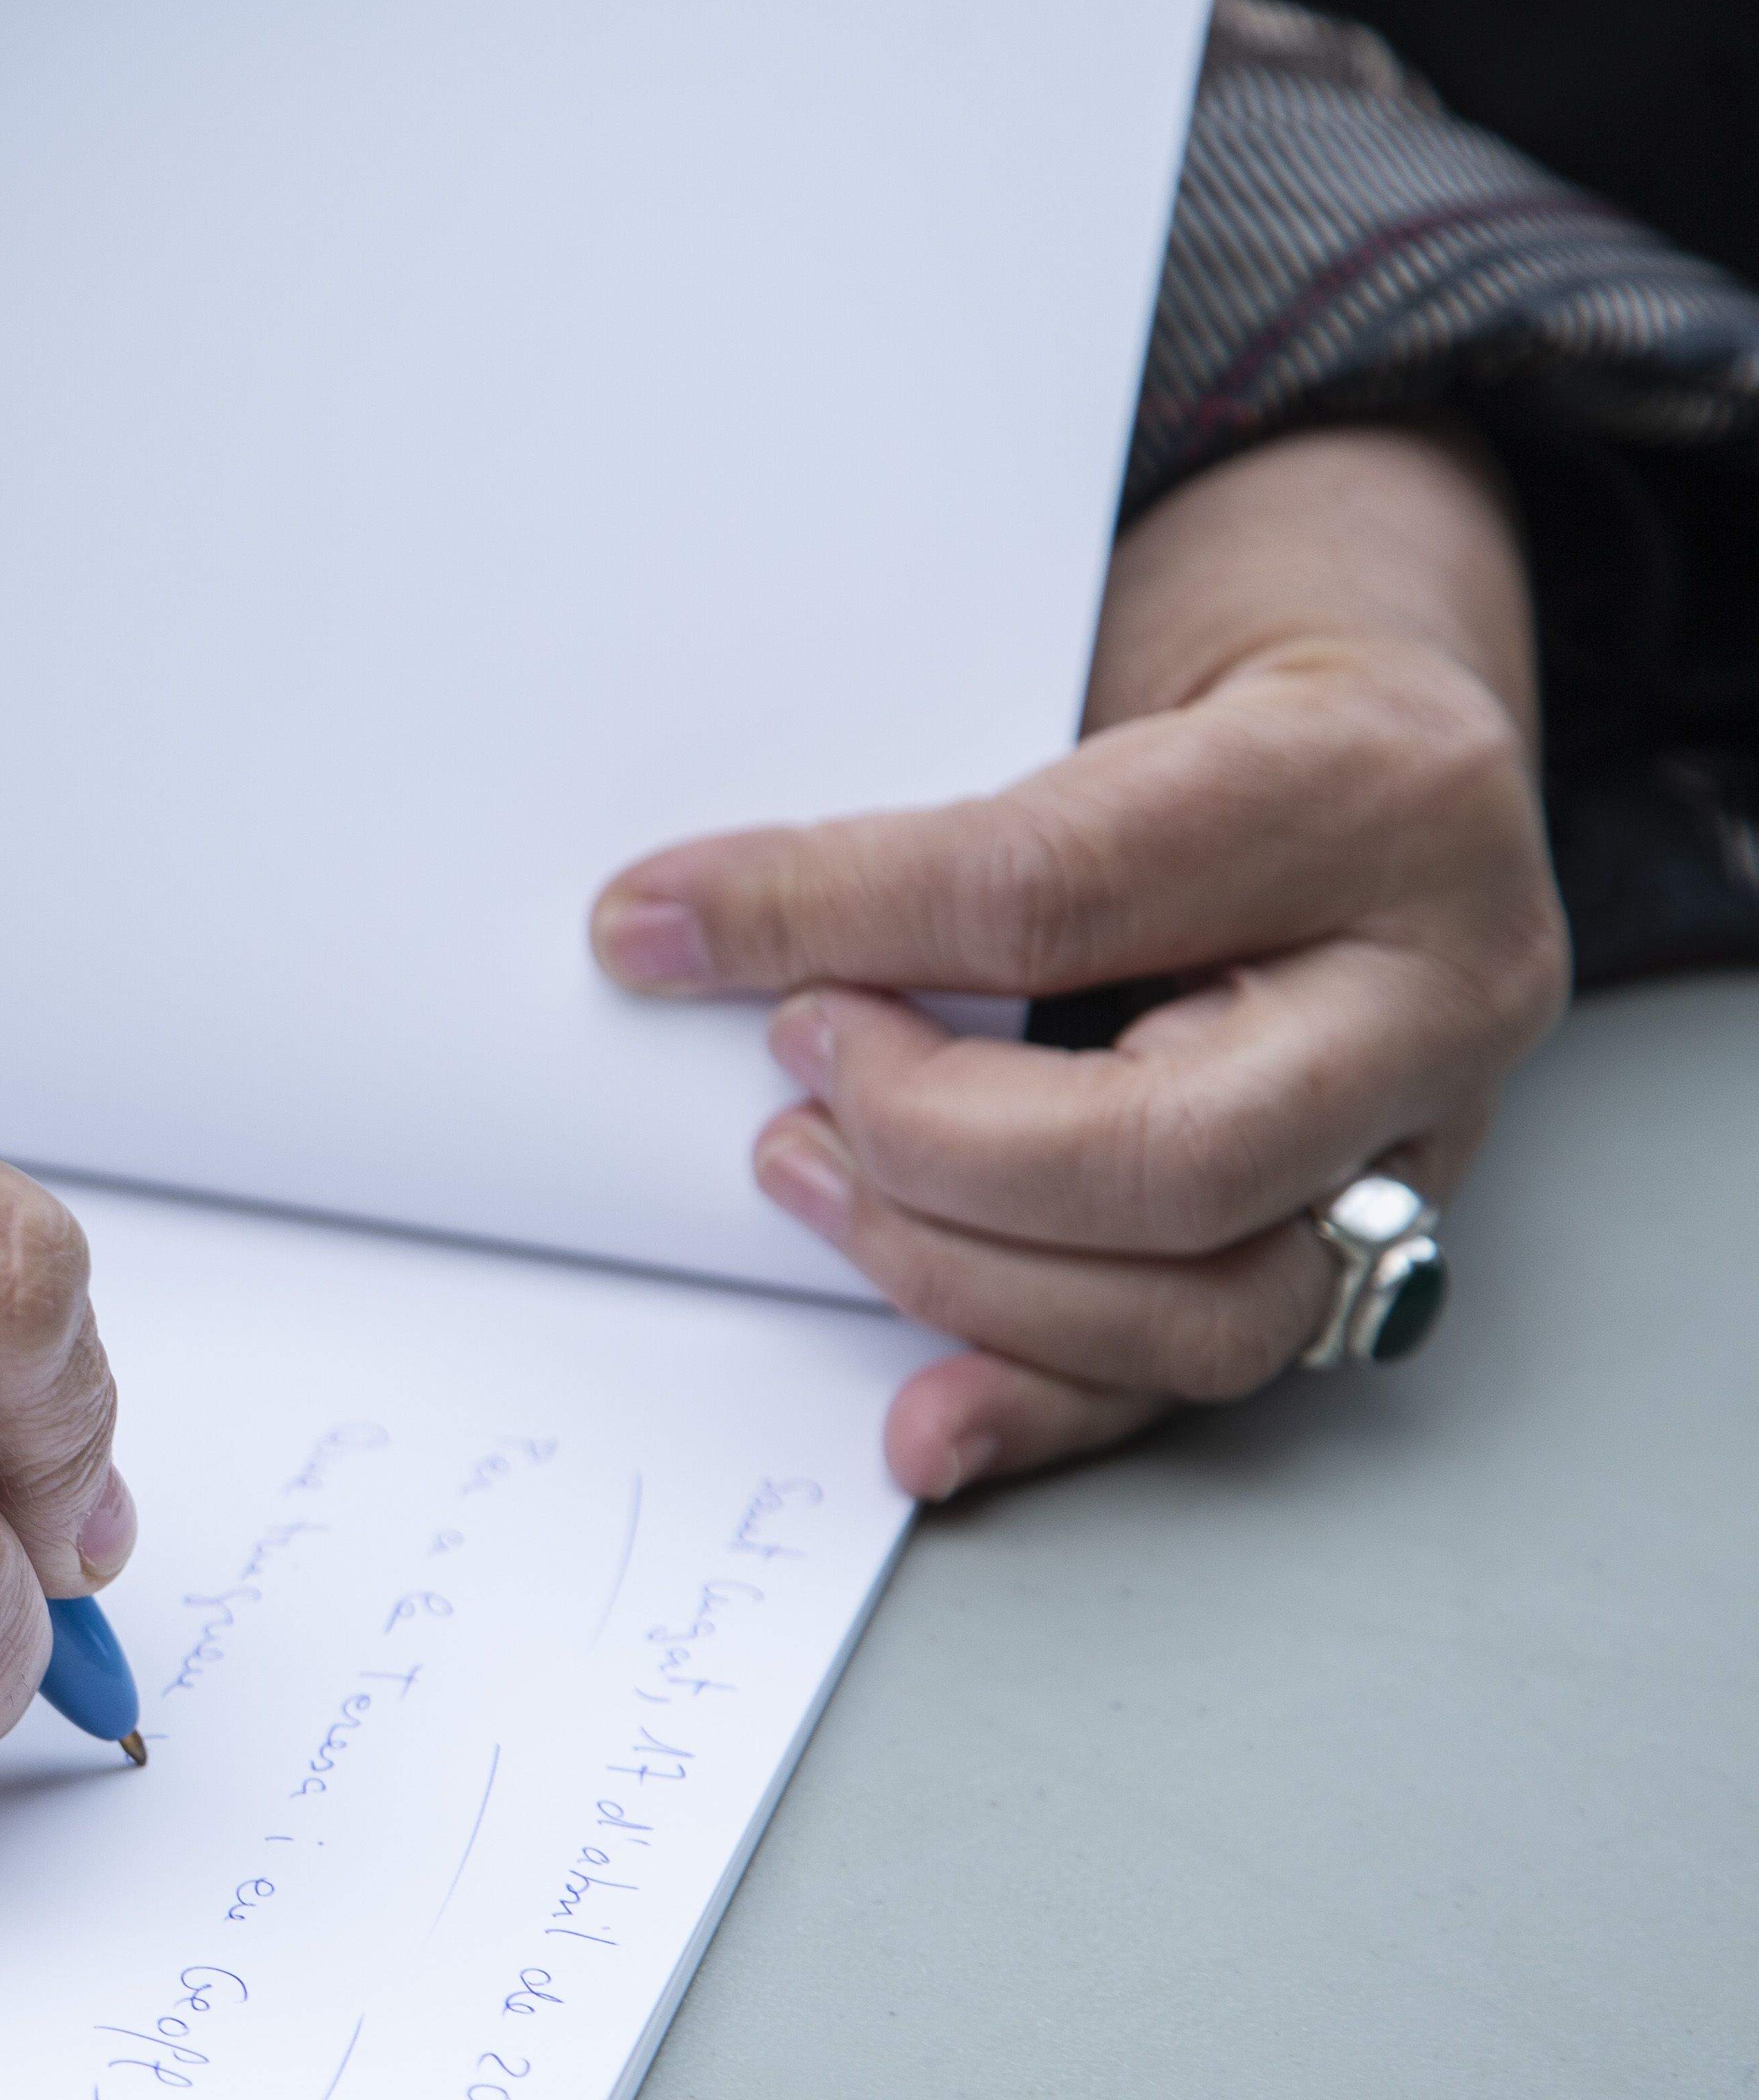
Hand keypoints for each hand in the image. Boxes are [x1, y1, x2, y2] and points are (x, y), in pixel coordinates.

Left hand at [589, 419, 1567, 1495]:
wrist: (1382, 737)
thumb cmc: (1226, 702)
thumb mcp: (1098, 680)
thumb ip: (939, 827)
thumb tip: (673, 932)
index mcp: (1367, 795)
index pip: (1055, 892)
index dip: (829, 920)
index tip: (666, 926)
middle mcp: (1433, 992)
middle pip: (1163, 1155)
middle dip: (929, 1146)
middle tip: (795, 1077)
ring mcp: (1426, 1141)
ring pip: (1202, 1306)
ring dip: (961, 1274)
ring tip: (816, 1179)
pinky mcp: (1371, 1244)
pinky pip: (1202, 1375)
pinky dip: (1042, 1405)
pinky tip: (925, 1418)